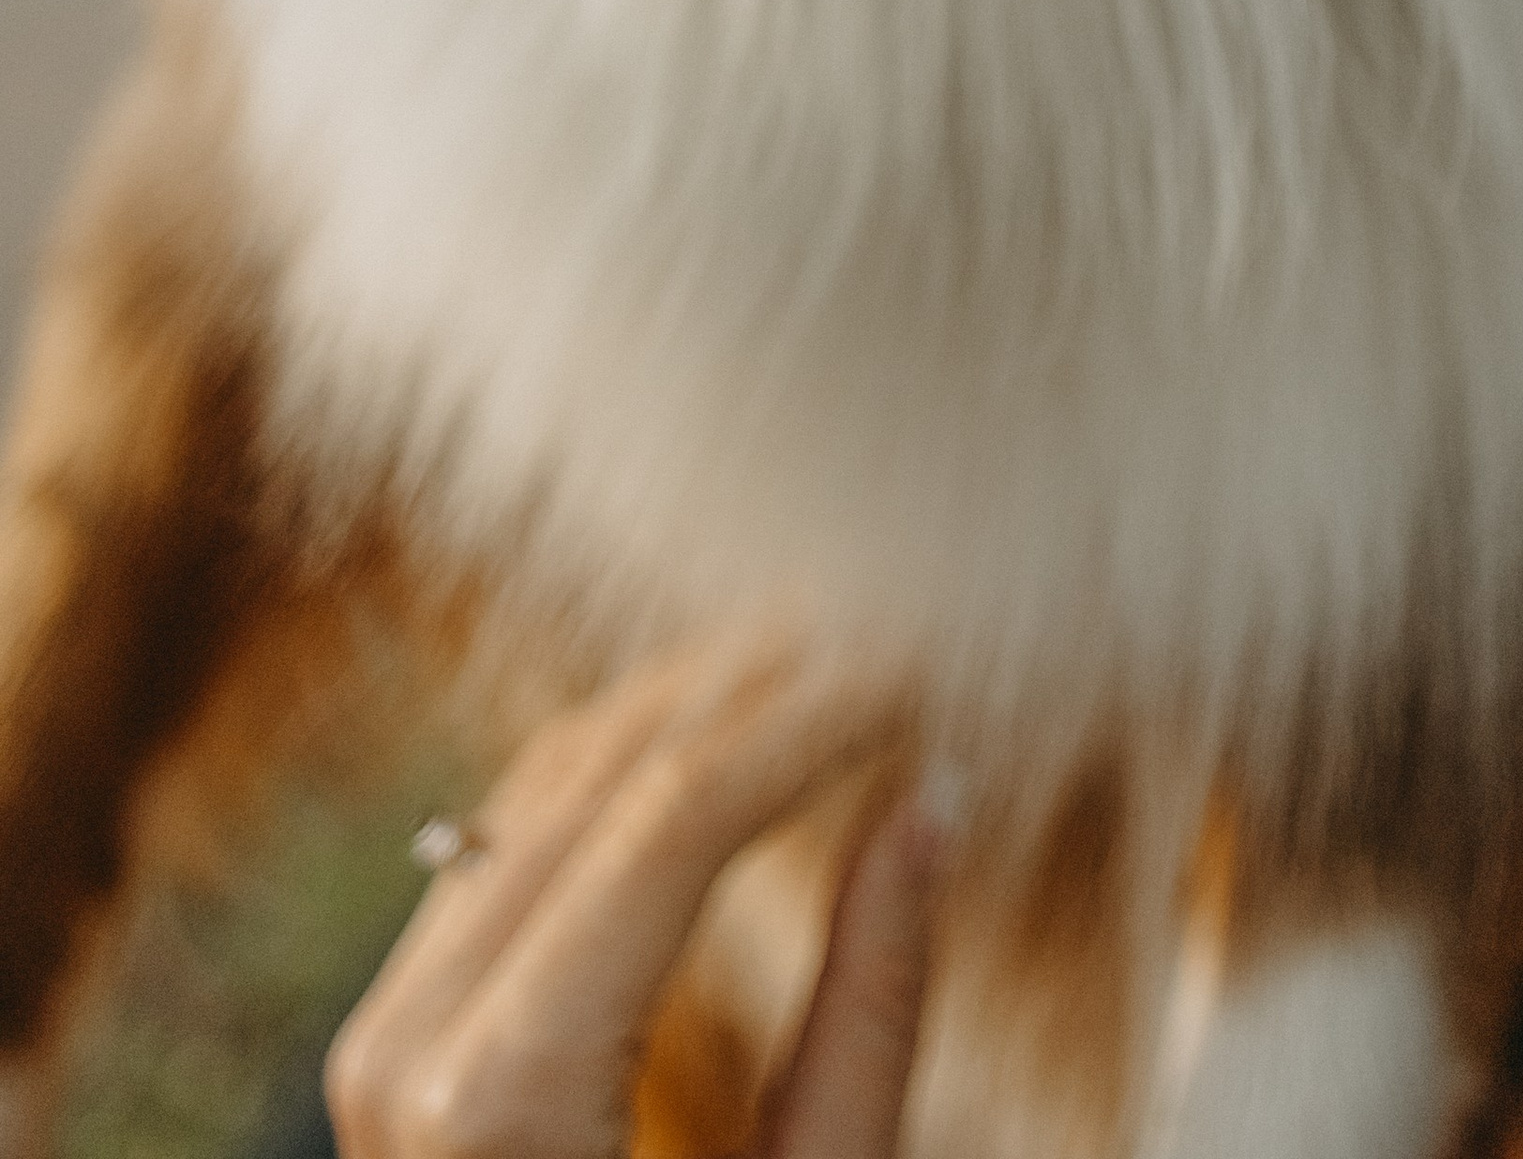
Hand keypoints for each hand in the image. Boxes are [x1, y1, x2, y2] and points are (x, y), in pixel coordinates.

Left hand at [325, 649, 938, 1158]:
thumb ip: (868, 1012)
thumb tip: (935, 799)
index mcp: (500, 1095)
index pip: (675, 816)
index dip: (814, 714)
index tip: (927, 656)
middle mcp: (412, 1040)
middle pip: (604, 774)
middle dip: (763, 683)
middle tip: (902, 626)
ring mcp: (386, 1033)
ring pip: (549, 784)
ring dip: (697, 704)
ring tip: (837, 655)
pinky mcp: (400, 1033)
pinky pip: (516, 844)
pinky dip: (632, 772)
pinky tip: (736, 734)